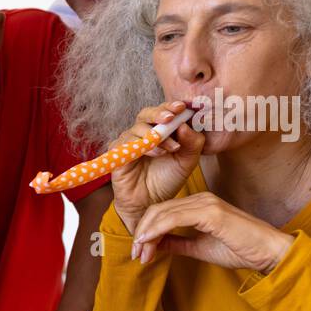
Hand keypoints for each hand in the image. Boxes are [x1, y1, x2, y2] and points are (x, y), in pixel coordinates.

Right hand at [111, 100, 203, 234]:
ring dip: (156, 134)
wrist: (150, 204)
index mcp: (159, 130)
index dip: (172, 106)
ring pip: (137, 127)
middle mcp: (142, 133)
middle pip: (146, 113)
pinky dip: (144, 146)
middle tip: (172, 117)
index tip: (184, 106)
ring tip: (171, 148)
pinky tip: (157, 154)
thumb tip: (186, 124)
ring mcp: (128, 143)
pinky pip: (127, 142)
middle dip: (160, 112)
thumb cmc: (167, 181)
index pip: (164, 111)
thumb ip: (193, 142)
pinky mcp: (117, 154)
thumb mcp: (187, 161)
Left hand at [132, 192, 294, 271]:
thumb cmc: (239, 250)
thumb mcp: (199, 248)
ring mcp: (206, 203)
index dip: (146, 230)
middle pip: (158, 210)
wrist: (268, 252)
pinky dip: (157, 230)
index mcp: (199, 205)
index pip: (162, 211)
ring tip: (140, 253)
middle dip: (142, 232)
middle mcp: (201, 199)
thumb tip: (155, 245)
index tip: (139, 252)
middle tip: (136, 254)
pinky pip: (174, 218)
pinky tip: (147, 241)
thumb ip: (177, 243)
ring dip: (147, 234)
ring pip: (162, 213)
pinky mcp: (210, 212)